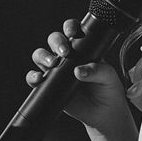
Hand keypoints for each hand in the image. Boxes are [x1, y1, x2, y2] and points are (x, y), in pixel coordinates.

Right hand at [27, 18, 129, 132]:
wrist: (102, 113)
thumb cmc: (108, 90)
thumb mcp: (108, 77)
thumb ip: (97, 71)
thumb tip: (78, 71)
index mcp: (82, 48)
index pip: (72, 30)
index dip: (69, 27)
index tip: (72, 33)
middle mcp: (66, 56)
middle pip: (54, 39)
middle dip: (56, 42)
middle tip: (65, 52)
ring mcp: (56, 70)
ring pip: (40, 55)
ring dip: (43, 56)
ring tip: (52, 65)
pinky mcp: (48, 85)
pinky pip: (34, 77)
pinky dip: (33, 77)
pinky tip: (40, 79)